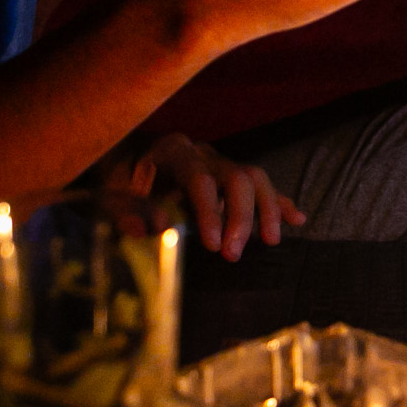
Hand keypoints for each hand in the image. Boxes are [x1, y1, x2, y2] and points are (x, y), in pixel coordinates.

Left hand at [122, 132, 305, 259]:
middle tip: (233, 254)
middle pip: (235, 176)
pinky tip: (297, 219)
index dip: (210, 211)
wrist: (114, 171)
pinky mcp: (226, 178)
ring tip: (270, 241)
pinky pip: (259, 187)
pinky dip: (278, 202)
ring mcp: (217, 163)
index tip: (215, 245)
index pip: (199, 178)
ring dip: (266, 209)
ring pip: (254, 177)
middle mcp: (200, 152)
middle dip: (241, 216)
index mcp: (171, 151)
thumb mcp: (109, 198)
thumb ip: (130, 210)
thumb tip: (161, 224)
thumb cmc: (112, 186)